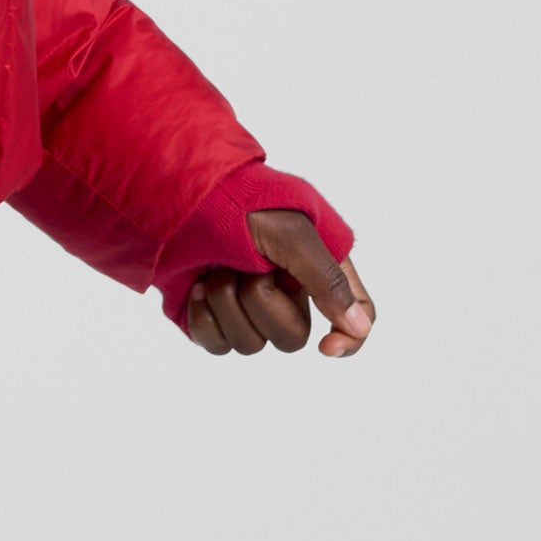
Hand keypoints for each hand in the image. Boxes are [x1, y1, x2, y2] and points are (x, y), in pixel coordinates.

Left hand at [184, 208, 375, 358]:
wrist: (181, 193)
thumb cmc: (241, 201)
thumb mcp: (292, 233)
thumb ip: (328, 280)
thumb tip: (360, 327)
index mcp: (315, 267)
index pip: (353, 315)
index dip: (348, 338)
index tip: (325, 347)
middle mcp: (284, 291)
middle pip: (291, 337)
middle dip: (261, 301)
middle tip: (245, 266)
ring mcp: (245, 307)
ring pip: (250, 344)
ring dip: (227, 302)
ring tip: (216, 268)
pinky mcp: (212, 317)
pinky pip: (216, 344)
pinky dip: (204, 316)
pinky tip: (197, 286)